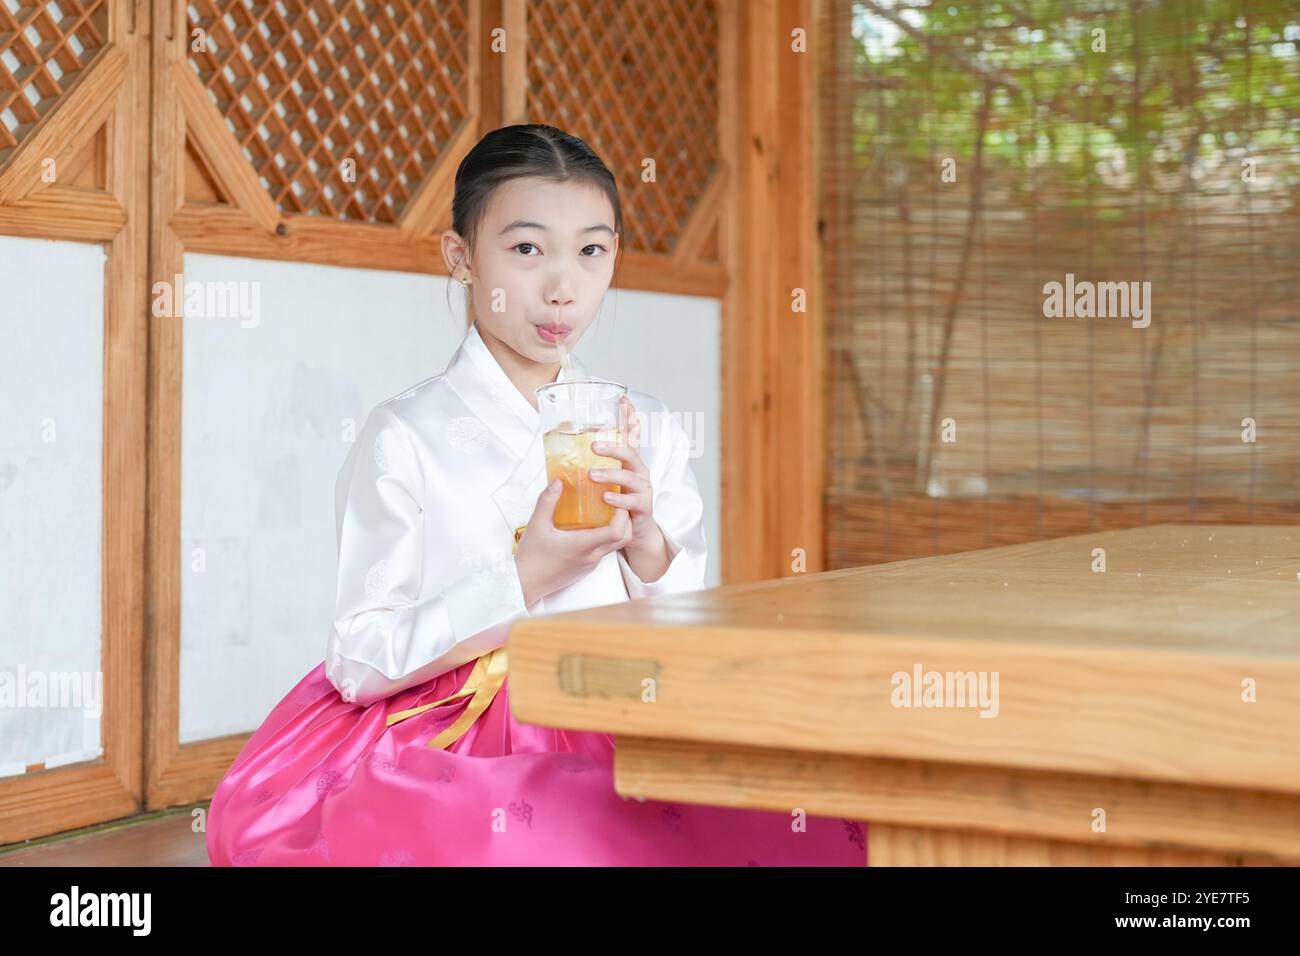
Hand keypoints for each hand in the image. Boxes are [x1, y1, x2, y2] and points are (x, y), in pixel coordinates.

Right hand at [513, 477, 633, 605]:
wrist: (525, 584)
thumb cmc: (531, 556)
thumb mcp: (537, 524)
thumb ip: (547, 501)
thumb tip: (558, 481)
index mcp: (583, 545)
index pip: (616, 531)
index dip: (622, 515)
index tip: (616, 500)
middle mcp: (591, 556)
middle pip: (624, 539)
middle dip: (626, 520)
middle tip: (616, 503)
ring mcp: (590, 564)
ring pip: (615, 546)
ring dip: (617, 528)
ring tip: (605, 511)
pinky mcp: (586, 568)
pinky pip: (603, 552)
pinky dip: (605, 538)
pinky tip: (591, 527)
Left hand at [590, 396, 672, 582]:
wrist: (635, 534)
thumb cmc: (616, 504)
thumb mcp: (606, 481)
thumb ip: (591, 466)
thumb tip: (562, 449)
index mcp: (629, 464)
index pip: (631, 436)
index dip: (629, 418)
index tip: (623, 399)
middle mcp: (639, 472)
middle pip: (631, 453)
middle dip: (613, 448)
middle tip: (593, 446)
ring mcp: (643, 490)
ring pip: (630, 477)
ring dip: (610, 474)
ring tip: (591, 475)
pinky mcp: (644, 508)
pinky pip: (632, 502)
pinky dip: (618, 499)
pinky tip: (605, 497)